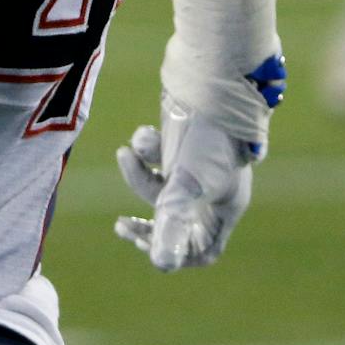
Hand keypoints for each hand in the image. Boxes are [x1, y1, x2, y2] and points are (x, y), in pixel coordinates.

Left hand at [114, 97, 253, 270]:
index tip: (149, 247)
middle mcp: (211, 189)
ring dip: (138, 172)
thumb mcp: (187, 184)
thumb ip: (173, 223)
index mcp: (223, 206)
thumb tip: (161, 265)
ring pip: (160, 185)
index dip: (178, 254)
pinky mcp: (180, 142)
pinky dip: (145, 148)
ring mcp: (195, 165)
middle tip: (121, 225)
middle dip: (146, 221)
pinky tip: (145, 133)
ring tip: (127, 152)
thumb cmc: (208, 137)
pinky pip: (158, 156)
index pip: (203, 249)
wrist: (211, 79)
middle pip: (176, 220)